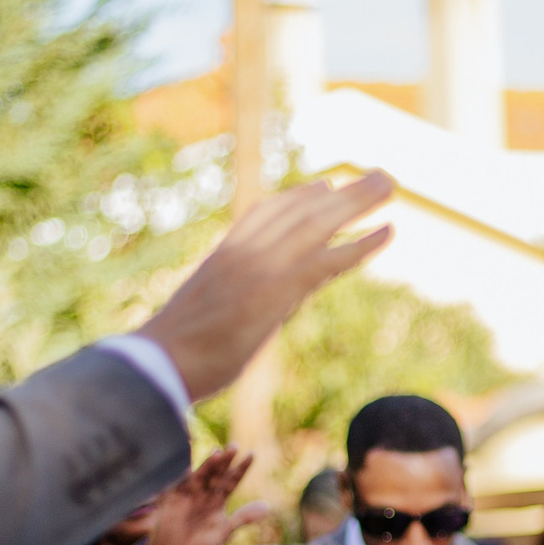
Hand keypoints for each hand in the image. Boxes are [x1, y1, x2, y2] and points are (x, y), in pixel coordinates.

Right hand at [134, 169, 393, 400]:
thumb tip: (249, 314)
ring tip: (388, 184)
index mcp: (223, 256)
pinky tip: (387, 232)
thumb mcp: (203, 317)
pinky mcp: (273, 291)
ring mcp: (258, 268)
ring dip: (357, 201)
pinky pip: (325, 260)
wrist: (155, 367)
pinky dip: (360, 245)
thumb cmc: (172, 354)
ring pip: (316, 224)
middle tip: (376, 177)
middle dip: (340, 192)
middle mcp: (242, 252)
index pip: (265, 213)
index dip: (298, 198)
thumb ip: (230, 303)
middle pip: (299, 210)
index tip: (324, 185)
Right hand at [143, 447, 273, 544]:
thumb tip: (268, 507)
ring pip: (200, 477)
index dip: (241, 469)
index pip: (232, 481)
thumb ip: (243, 518)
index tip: (252, 454)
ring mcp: (189, 495)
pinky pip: (179, 487)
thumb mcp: (224, 532)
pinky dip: (184, 479)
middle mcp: (204, 494)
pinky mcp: (172, 499)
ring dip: (208, 466)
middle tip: (234, 446)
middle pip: (217, 474)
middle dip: (225, 461)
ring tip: (217, 454)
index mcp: (218, 500)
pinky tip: (189, 469)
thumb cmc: (198, 543)